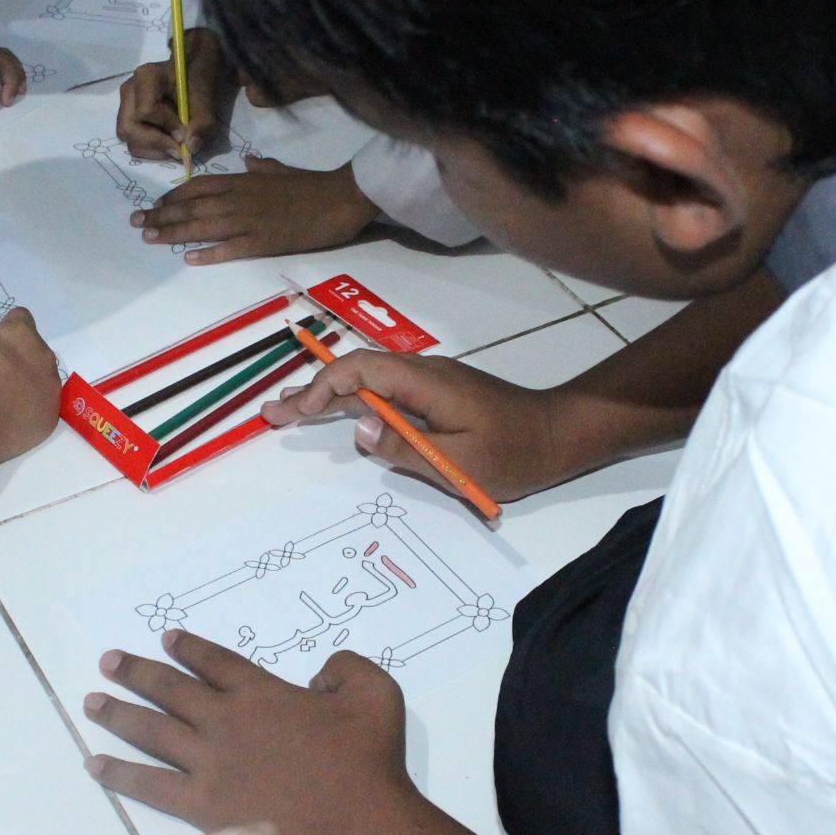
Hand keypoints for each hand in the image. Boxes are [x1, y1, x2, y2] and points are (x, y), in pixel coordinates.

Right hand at [0, 308, 61, 509]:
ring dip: (27, 380)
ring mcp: (51, 391)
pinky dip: (29, 407)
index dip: (3, 330)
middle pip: (35, 348)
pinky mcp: (51, 419)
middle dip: (18, 355)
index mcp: (22, 336)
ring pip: (42, 376)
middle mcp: (44, 359)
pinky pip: (43, 404)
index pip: (21, 318)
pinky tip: (8, 417)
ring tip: (0, 399)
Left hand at [83, 631, 419, 834]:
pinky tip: (96, 765)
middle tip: (109, 661)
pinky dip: (119, 773)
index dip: (188, 648)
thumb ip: (344, 668)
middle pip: (169, 689)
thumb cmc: (368, 763)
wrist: (357, 828)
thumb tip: (319, 674)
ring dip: (118, 714)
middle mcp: (225, 722)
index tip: (167, 638)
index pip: (214, 661)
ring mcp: (209, 764)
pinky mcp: (202, 805)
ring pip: (150, 731)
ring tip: (92, 701)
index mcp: (261, 694)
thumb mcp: (375, 692)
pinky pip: (148, 784)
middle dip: (136, 672)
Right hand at [117, 27, 227, 160]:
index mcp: (147, 77)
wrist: (190, 72)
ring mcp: (125, 103)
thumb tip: (190, 148)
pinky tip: (166, 142)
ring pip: (127, 137)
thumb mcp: (206, 103)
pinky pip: (131, 139)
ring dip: (152, 148)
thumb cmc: (196, 83)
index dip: (165, 126)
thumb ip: (202, 125)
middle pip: (129, 128)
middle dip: (154, 144)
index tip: (184, 134)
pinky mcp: (127, 116)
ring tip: (173, 146)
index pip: (146, 110)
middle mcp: (130, 90)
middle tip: (178, 149)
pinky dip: (149, 147)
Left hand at [133, 159, 378, 265]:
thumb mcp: (282, 170)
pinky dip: (208, 252)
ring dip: (173, 231)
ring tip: (149, 237)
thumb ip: (262, 168)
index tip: (154, 205)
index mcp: (243, 181)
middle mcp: (239, 198)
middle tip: (136, 222)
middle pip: (191, 205)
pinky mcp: (264, 241)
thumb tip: (248, 163)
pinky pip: (230, 248)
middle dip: (161, 214)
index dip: (172, 196)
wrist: (340, 197)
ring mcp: (249, 220)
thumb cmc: (313, 184)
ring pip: (202, 225)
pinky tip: (189, 257)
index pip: (197, 186)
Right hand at [262, 352, 575, 501]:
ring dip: (332, 396)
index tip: (299, 412)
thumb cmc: (516, 452)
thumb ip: (405, 448)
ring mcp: (432, 383)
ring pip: (371, 381)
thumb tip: (357, 430)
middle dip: (314, 391)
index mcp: (426, 383)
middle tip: (274, 412)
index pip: (362, 372)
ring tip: (293, 412)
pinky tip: (341, 416)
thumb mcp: (459, 463)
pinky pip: (389, 392)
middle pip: (359, 373)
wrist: (561, 435)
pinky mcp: (439, 395)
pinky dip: (357, 402)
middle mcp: (424, 373)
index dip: (325, 388)